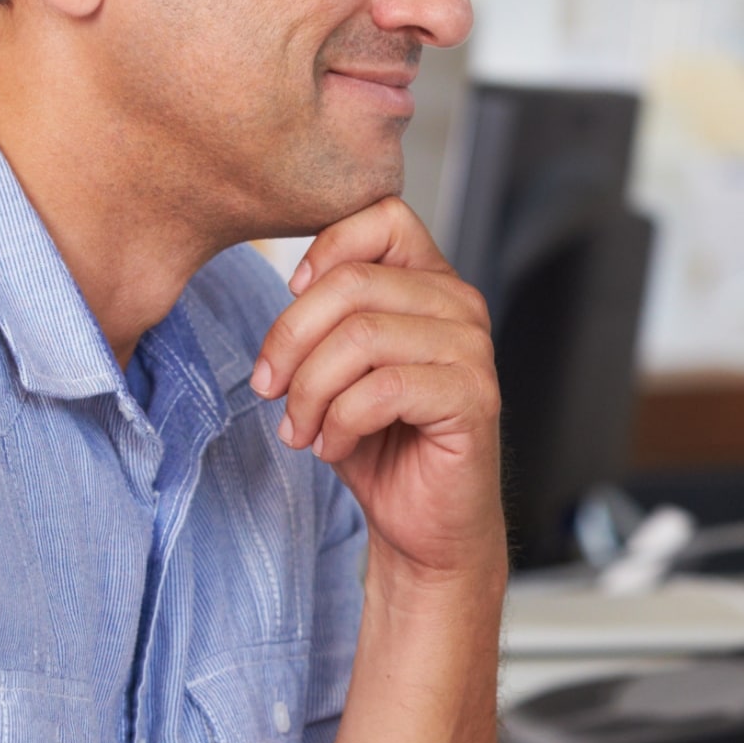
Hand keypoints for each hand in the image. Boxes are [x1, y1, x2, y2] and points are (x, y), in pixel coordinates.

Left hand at [249, 198, 501, 583]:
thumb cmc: (382, 445)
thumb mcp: (340, 366)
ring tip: (301, 429)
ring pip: (361, 336)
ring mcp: (473, 350)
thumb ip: (329, 315)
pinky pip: (384, 389)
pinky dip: (341, 421)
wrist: (424, 525)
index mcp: (431, 284)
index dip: (325, 250)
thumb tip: (292, 286)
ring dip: (310, 390)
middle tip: (269, 389)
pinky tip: (335, 445)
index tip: (291, 299)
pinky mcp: (474, 398)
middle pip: (354, 283)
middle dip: (291, 339)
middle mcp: (461, 306)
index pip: (384, 217)